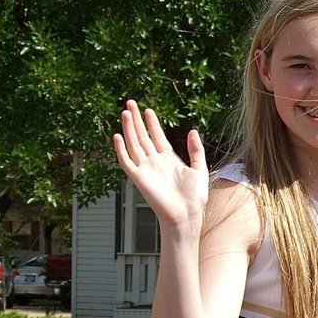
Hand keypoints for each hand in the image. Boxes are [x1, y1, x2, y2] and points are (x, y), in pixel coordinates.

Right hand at [113, 100, 207, 231]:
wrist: (186, 214)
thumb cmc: (194, 197)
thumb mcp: (199, 168)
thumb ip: (196, 150)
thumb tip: (193, 130)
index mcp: (169, 159)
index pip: (157, 137)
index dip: (152, 123)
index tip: (148, 110)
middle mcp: (155, 162)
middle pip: (143, 137)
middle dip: (137, 120)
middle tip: (131, 103)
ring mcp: (146, 169)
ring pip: (134, 144)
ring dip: (129, 129)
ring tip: (126, 113)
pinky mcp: (138, 178)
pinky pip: (126, 161)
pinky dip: (121, 149)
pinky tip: (118, 136)